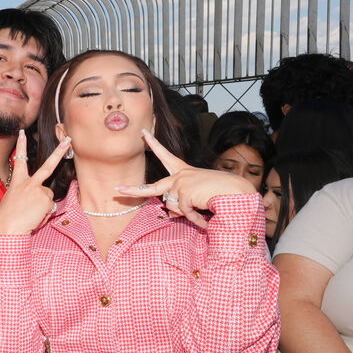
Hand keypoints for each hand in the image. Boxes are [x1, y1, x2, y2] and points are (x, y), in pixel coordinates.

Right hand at [0, 131, 69, 235]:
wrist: (7, 228)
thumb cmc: (7, 216)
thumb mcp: (12, 199)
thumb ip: (26, 193)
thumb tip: (38, 196)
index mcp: (17, 182)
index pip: (19, 160)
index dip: (21, 146)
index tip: (22, 133)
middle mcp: (29, 183)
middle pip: (47, 166)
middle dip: (59, 152)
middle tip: (68, 140)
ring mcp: (38, 190)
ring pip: (48, 195)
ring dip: (43, 205)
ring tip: (30, 213)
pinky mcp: (46, 200)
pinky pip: (50, 206)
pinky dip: (44, 213)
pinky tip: (34, 217)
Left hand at [116, 129, 253, 228]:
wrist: (234, 191)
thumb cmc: (218, 193)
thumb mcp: (195, 196)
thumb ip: (179, 202)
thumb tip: (169, 212)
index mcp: (183, 171)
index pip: (166, 155)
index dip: (154, 144)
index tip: (143, 133)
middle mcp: (179, 175)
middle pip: (152, 187)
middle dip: (133, 191)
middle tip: (117, 191)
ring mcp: (180, 183)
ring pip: (171, 207)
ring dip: (186, 213)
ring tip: (202, 209)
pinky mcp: (183, 193)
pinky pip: (182, 213)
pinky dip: (194, 218)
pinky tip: (204, 216)